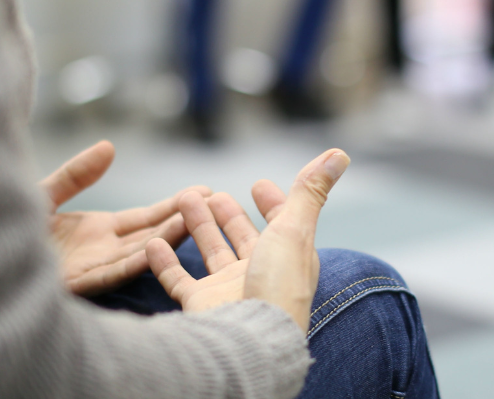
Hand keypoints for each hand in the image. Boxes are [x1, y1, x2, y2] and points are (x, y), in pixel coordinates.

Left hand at [41, 140, 209, 295]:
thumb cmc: (1, 228)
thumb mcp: (45, 194)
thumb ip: (77, 174)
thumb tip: (110, 147)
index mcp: (95, 232)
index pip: (144, 219)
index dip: (173, 206)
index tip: (204, 192)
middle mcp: (99, 252)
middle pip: (150, 235)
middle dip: (182, 220)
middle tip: (217, 203)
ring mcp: (89, 269)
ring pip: (136, 254)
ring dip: (166, 239)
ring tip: (196, 221)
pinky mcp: (74, 284)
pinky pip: (109, 273)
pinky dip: (134, 261)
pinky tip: (156, 249)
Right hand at [147, 149, 349, 330]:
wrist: (248, 338)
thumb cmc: (278, 286)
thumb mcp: (295, 229)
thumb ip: (310, 191)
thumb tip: (339, 154)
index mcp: (288, 258)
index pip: (281, 224)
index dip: (273, 203)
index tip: (258, 184)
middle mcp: (259, 274)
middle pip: (241, 238)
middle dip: (227, 214)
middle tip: (211, 193)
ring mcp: (229, 291)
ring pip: (210, 253)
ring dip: (197, 227)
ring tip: (183, 199)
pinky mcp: (201, 305)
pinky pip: (179, 280)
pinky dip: (165, 262)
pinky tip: (154, 241)